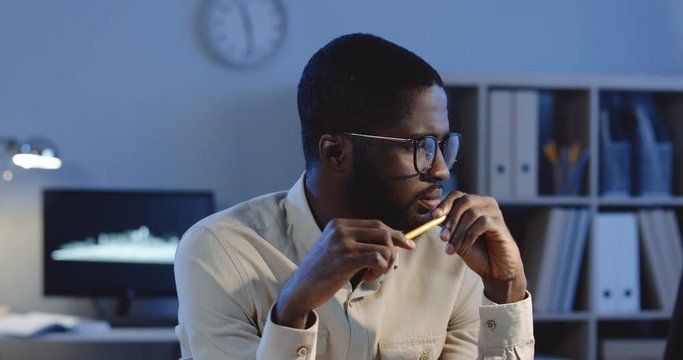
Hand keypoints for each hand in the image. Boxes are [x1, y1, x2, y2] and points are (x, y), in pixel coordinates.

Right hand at [274, 219, 414, 327]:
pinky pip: (378, 259)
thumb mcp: (337, 249)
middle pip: (383, 232)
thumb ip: (359, 243)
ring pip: (384, 246)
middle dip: (394, 249)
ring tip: (375, 274)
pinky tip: (369, 277)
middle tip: (389, 267)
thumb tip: (394, 243)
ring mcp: (342, 242)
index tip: (408, 245)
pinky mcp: (346, 258)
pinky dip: (380, 270)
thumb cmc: (322, 272)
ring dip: (386, 264)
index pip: (376, 224)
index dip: (395, 234)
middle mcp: (340, 229)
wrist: (301, 288)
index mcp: (338, 224)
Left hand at [433, 191, 526, 303]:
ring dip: (458, 232)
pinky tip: (466, 245)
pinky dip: (470, 234)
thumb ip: (446, 225)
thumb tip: (430, 211)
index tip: (434, 217)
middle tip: (442, 237)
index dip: (444, 204)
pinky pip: (483, 223)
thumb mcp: (456, 237)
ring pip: (472, 213)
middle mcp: (486, 204)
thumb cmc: (476, 252)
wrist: (495, 270)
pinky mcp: (501, 225)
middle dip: (451, 219)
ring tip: (451, 248)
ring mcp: (495, 213)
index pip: (457, 195)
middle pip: (464, 201)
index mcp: (475, 203)